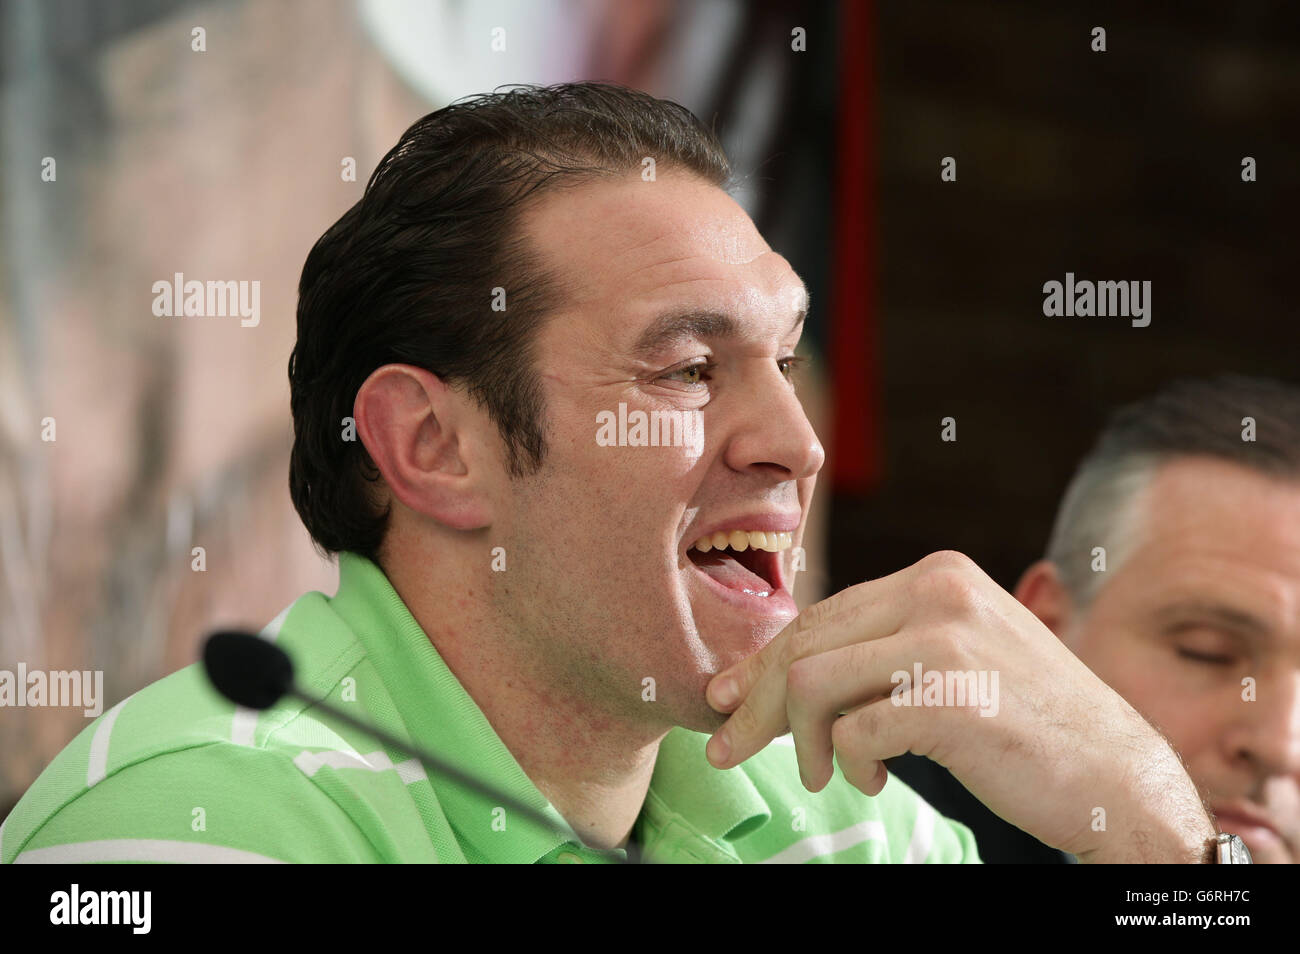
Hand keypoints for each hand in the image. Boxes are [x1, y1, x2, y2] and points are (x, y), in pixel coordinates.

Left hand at [705, 551, 1215, 861]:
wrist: (1117, 777)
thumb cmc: (1025, 722)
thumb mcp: (953, 657)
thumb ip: (877, 650)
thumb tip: (766, 675)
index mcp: (937, 573)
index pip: (820, 613)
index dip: (761, 660)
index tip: (726, 698)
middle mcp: (939, 591)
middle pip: (803, 643)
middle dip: (754, 702)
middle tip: (730, 746)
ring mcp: (946, 641)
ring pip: (811, 683)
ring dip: (800, 739)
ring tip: (823, 772)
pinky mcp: (950, 698)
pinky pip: (854, 730)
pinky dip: (850, 761)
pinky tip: (872, 777)